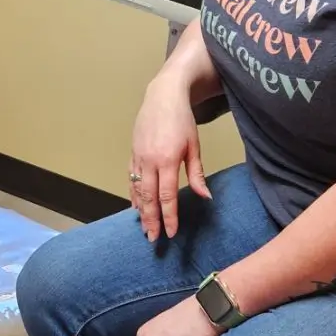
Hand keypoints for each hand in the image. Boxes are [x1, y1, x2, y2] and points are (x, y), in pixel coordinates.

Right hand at [131, 73, 211, 242]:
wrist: (163, 96)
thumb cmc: (182, 120)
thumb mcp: (194, 145)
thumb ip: (197, 173)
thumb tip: (205, 197)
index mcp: (168, 160)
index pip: (167, 196)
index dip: (169, 216)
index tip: (171, 233)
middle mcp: (150, 161)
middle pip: (148, 198)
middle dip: (151, 220)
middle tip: (153, 239)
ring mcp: (138, 157)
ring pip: (137, 190)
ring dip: (140, 211)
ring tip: (144, 227)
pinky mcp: (132, 152)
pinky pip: (131, 178)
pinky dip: (133, 194)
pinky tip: (135, 206)